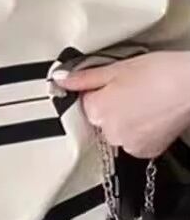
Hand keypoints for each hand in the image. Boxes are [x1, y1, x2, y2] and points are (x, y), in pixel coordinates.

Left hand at [54, 51, 189, 158]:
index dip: (97, 90)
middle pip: (98, 119)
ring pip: (115, 131)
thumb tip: (61, 80)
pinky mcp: (147, 152)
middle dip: (109, 106)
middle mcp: (110, 133)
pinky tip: (150, 115)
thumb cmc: (159, 73)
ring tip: (143, 101)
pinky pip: (132, 142)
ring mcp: (130, 145)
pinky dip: (138, 132)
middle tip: (131, 90)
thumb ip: (84, 78)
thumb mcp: (116, 68)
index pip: (84, 103)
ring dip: (123, 120)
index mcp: (97, 110)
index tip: (110, 84)